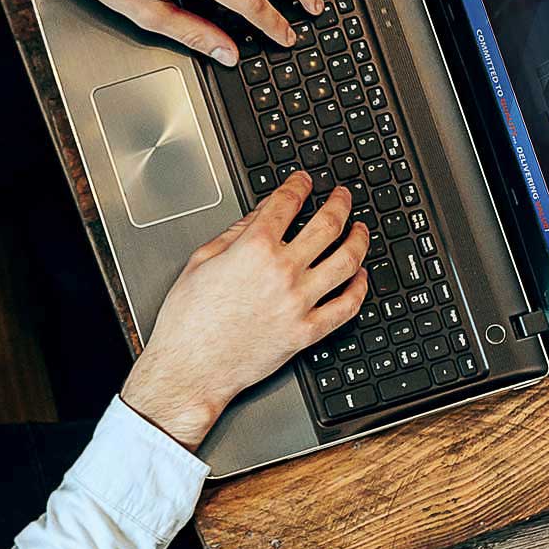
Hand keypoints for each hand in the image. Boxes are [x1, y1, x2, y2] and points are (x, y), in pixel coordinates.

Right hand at [120, 171, 369, 448]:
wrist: (190, 367)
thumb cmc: (188, 321)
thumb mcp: (201, 261)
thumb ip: (234, 233)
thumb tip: (258, 215)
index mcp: (253, 249)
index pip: (287, 203)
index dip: (299, 185)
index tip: (304, 180)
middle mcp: (282, 272)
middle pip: (327, 225)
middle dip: (339, 203)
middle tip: (342, 195)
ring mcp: (299, 303)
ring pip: (346, 261)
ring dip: (359, 239)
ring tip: (360, 229)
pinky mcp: (306, 333)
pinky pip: (346, 307)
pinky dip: (359, 288)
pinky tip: (360, 276)